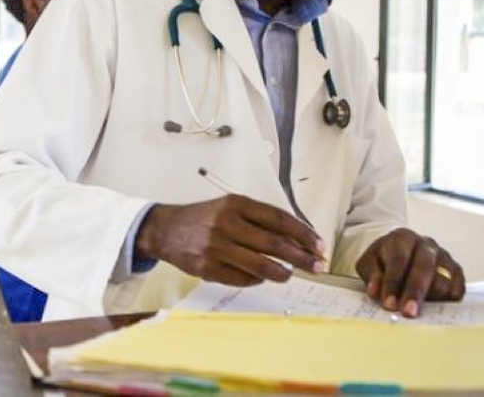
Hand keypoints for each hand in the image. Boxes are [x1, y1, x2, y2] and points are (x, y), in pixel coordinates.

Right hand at [135, 195, 326, 285]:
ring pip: (262, 265)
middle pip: (275, 244)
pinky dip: (257, 279)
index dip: (303, 234)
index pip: (279, 219)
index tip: (318, 245)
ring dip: (282, 273)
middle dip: (302, 257)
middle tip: (317, 265)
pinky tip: (261, 276)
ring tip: (289, 274)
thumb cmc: (204, 218)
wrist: (165, 229)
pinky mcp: (208, 268)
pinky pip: (243, 279)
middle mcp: (226, 224)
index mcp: (235, 204)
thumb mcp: (230, 207)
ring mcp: (216, 247)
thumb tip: (297, 239)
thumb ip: (260, 219)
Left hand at [356, 228, 464, 317]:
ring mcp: (444, 256)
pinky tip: (434, 307)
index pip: (399, 259)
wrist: (402, 252)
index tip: (389, 304)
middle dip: (415, 292)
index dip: (393, 283)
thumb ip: (371, 275)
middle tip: (408, 313)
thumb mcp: (369, 263)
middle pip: (424, 268)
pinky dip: (447, 301)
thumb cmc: (384, 260)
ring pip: (443, 280)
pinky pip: (457, 289)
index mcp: (402, 238)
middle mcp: (426, 244)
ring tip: (418, 310)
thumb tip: (376, 291)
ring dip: (430, 299)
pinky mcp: (457, 271)